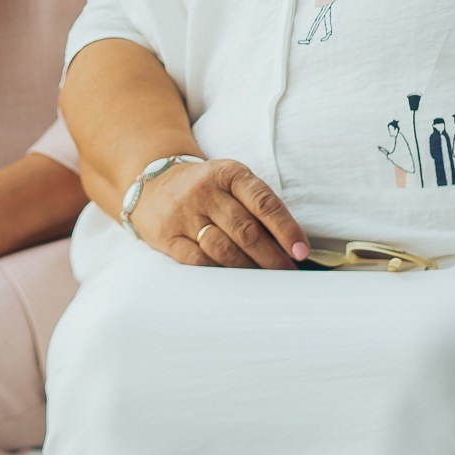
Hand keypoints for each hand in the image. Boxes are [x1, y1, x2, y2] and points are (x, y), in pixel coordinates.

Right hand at [127, 157, 309, 269]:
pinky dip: (219, 272)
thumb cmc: (206, 188)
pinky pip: (197, 260)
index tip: (301, 252)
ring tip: (265, 281)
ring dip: (249, 269)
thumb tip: (291, 246)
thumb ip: (258, 206)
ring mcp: (184, 213)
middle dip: (272, 257)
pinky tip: (234, 280)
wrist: (153, 181)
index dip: (286, 229)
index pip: (264, 203)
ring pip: (223, 249)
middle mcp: (205, 191)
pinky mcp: (167, 235)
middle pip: (246, 230)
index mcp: (228, 173)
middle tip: (287, 273)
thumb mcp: (231, 182)